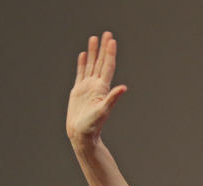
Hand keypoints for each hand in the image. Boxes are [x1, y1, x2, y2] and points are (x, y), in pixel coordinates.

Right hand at [66, 31, 126, 147]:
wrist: (81, 134)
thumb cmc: (92, 126)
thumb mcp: (103, 111)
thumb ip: (113, 98)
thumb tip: (124, 88)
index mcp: (102, 88)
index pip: (107, 66)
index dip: (110, 53)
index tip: (112, 40)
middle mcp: (96, 86)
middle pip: (101, 62)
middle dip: (104, 48)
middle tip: (107, 33)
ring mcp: (87, 87)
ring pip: (91, 65)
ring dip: (93, 52)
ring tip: (94, 38)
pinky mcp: (78, 91)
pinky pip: (81, 73)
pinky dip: (83, 63)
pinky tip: (84, 55)